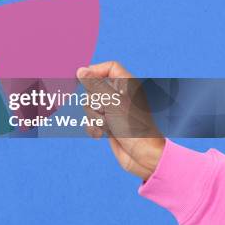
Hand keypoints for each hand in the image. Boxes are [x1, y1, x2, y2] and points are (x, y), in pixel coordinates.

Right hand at [77, 61, 164, 179]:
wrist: (144, 157)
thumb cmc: (134, 127)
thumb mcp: (113, 103)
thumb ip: (95, 85)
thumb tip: (81, 71)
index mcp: (127, 85)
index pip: (109, 68)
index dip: (95, 71)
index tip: (82, 78)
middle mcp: (120, 96)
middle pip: (95, 88)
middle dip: (93, 101)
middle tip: (103, 110)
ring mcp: (114, 111)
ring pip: (91, 105)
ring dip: (94, 117)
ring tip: (106, 125)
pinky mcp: (108, 124)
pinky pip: (92, 120)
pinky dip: (94, 127)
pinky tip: (102, 134)